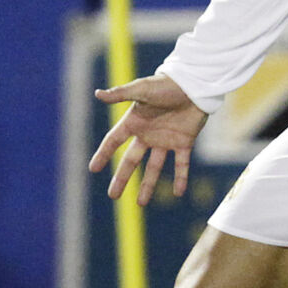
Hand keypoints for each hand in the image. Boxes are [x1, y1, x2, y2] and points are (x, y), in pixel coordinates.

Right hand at [89, 74, 207, 205]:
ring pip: (154, 167)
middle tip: (113, 196)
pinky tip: (178, 193)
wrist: (194, 84)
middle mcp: (148, 134)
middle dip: (122, 178)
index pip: (114, 141)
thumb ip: (121, 94)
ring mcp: (166, 140)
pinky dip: (180, 178)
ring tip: (141, 204)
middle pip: (131, 161)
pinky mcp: (184, 142)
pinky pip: (181, 164)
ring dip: (148, 185)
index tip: (93, 169)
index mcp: (134, 122)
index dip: (103, 154)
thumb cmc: (166, 84)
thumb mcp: (141, 90)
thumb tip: (97, 94)